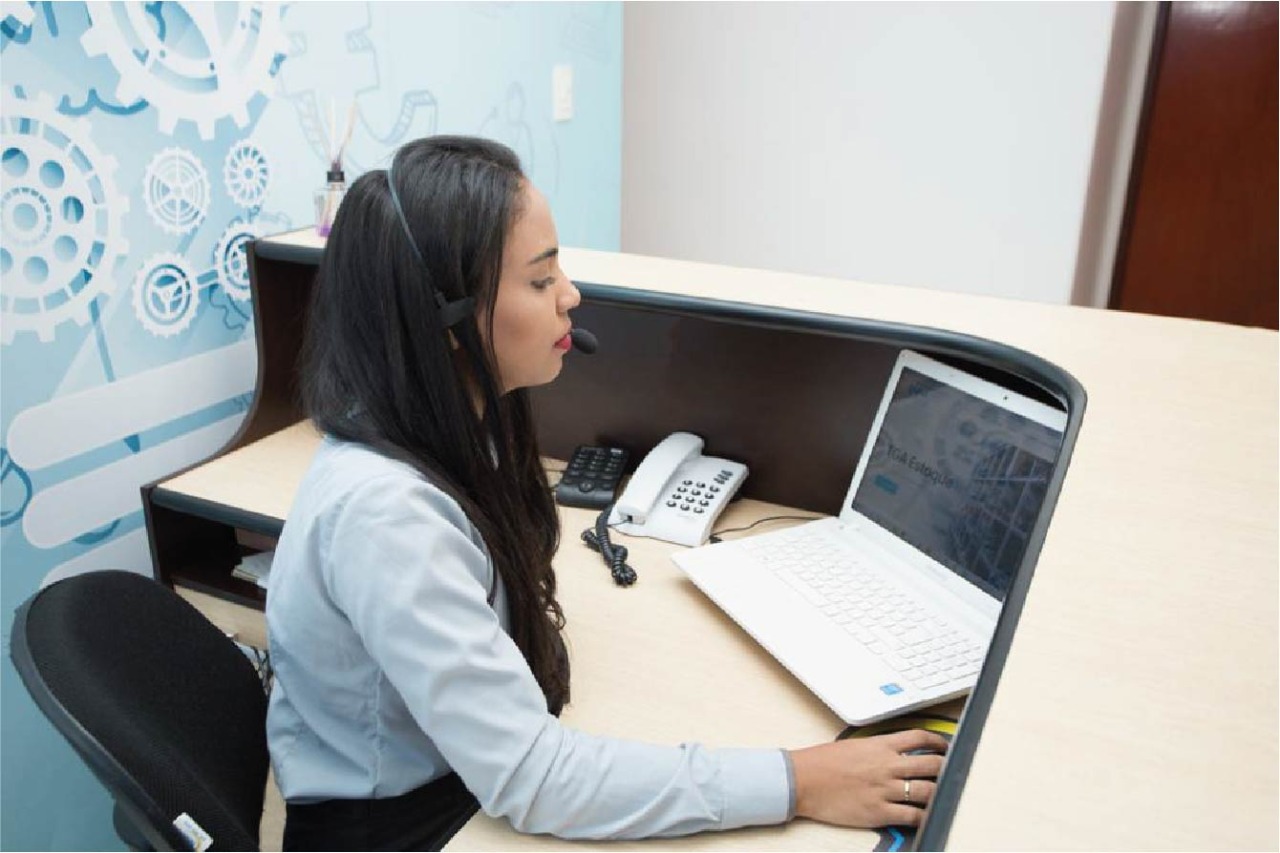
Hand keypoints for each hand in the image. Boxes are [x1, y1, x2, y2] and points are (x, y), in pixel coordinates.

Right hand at [788, 729, 948, 827]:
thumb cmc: (822, 762)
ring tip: (939, 795)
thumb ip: (877, 749)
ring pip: (927, 791)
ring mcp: (885, 790)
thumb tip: (894, 753)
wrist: (803, 781)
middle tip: (949, 772)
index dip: (938, 742)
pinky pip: (912, 816)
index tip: (944, 746)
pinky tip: (925, 816)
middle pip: (931, 765)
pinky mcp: (879, 812)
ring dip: (938, 793)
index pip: (919, 738)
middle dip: (945, 768)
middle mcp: (887, 766)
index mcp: (880, 746)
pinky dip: (923, 816)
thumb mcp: (854, 746)